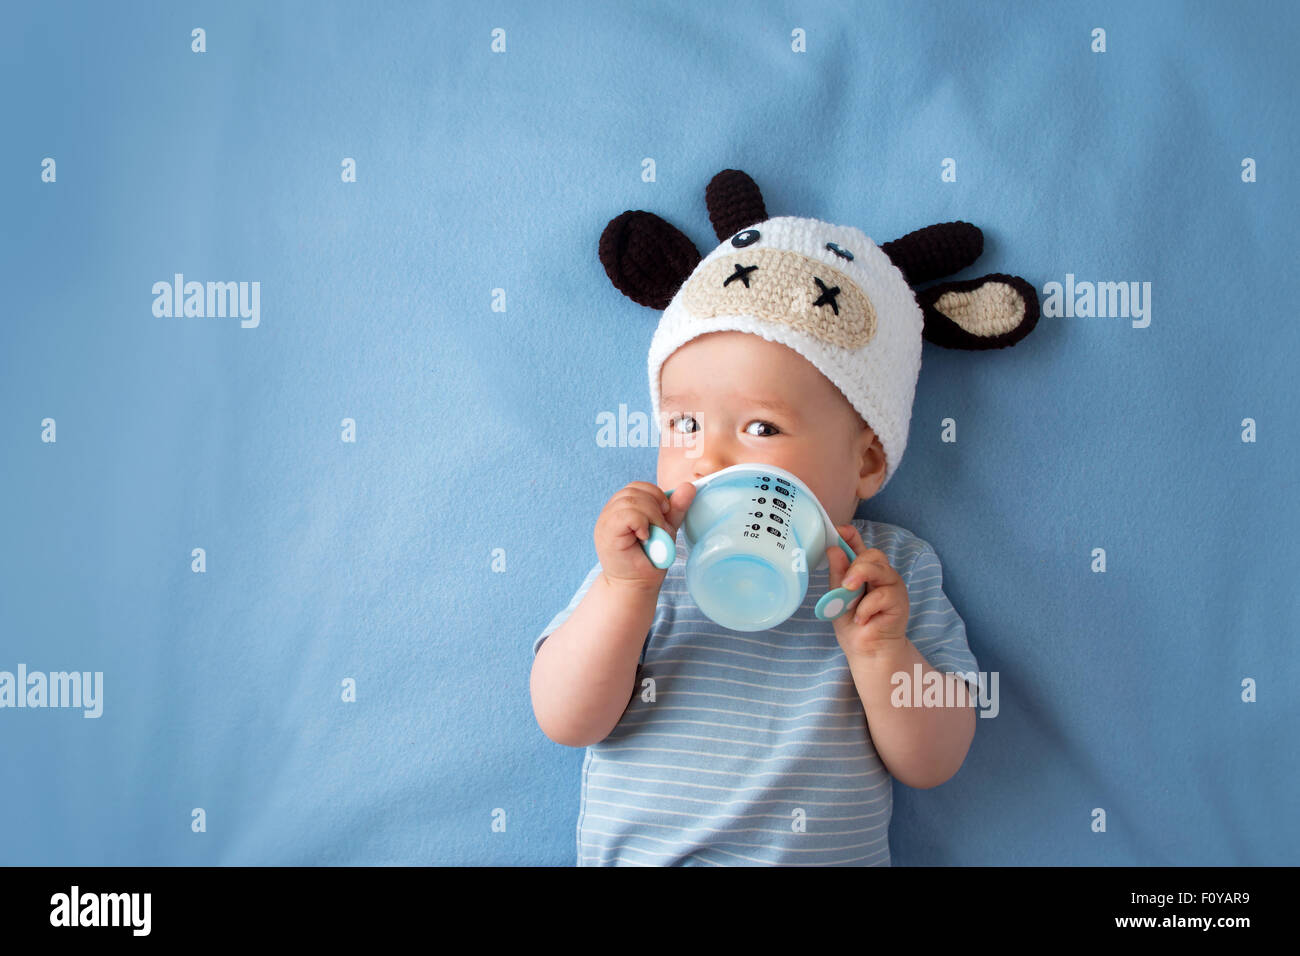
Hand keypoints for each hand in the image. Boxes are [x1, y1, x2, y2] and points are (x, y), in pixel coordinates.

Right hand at [594, 480, 696, 592]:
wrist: (636, 586)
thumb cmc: (649, 559)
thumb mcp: (666, 529)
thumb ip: (675, 509)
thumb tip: (689, 486)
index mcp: (622, 507)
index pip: (638, 486)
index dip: (656, 495)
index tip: (664, 514)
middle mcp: (610, 511)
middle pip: (635, 489)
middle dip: (655, 505)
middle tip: (660, 528)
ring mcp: (605, 520)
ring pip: (632, 500)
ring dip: (651, 516)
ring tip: (652, 536)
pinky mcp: (606, 532)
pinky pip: (627, 514)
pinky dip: (642, 523)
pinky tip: (644, 537)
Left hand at [825, 524, 908, 656]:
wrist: (867, 651)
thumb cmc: (853, 624)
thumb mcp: (837, 597)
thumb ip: (837, 574)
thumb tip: (833, 549)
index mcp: (864, 571)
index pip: (859, 544)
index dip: (850, 535)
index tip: (838, 532)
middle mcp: (881, 575)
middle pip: (873, 554)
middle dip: (856, 565)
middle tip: (844, 584)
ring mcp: (893, 586)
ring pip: (880, 569)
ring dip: (860, 578)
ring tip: (849, 594)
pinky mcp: (900, 601)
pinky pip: (883, 594)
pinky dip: (867, 607)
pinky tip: (862, 619)